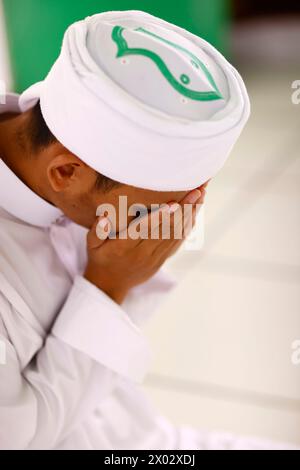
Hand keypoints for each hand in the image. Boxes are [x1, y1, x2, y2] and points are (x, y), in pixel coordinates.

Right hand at [84, 188, 204, 303]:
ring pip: (175, 235)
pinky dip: (187, 227)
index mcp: (124, 247)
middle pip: (166, 230)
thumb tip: (104, 217)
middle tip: (196, 191)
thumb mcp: (91, 245)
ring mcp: (154, 257)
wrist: (110, 285)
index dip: (160, 217)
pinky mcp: (161, 260)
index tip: (173, 204)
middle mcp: (142, 253)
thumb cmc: (100, 259)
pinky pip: (177, 243)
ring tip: (201, 196)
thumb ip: (97, 231)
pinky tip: (195, 213)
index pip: (144, 230)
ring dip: (189, 215)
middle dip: (183, 210)